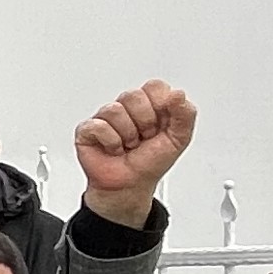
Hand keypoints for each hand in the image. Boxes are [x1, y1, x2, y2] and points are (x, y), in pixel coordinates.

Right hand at [74, 79, 194, 225]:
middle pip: (133, 95)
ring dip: (127, 135)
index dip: (159, 107)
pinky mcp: (87, 130)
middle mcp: (127, 107)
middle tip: (144, 138)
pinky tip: (113, 149)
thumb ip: (186, 113)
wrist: (131, 186)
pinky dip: (111, 142)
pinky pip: (98, 126)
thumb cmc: (150, 163)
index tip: (161, 125)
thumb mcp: (179, 139)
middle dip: (144, 123)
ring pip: (115, 110)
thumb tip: (177, 94)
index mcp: (149, 104)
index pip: (154, 86)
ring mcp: (106, 117)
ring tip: (128, 145)